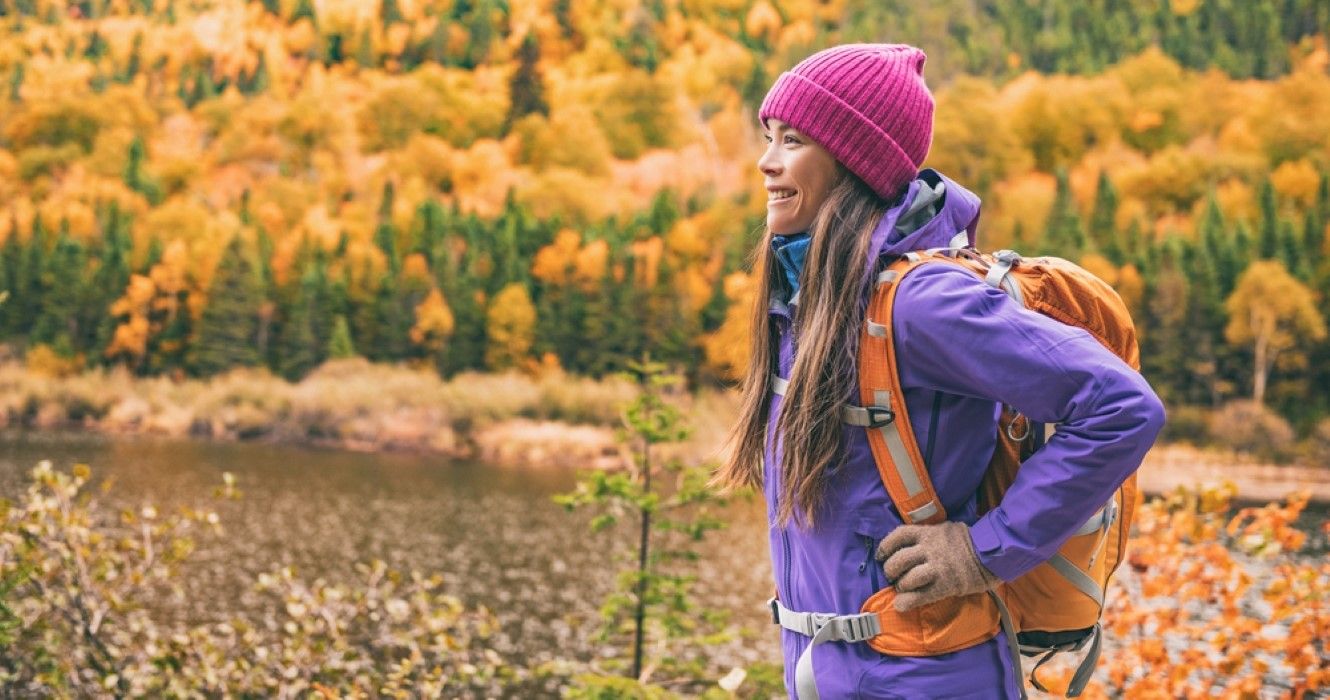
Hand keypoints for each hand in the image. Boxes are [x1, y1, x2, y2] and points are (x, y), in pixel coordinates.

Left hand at [875, 521, 1000, 611]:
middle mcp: (929, 548)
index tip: (881, 555)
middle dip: (890, 570)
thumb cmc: (968, 542)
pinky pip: (920, 596)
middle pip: (899, 560)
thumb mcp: (945, 529)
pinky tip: (901, 605)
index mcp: (928, 532)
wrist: (991, 554)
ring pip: (907, 579)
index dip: (885, 546)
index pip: (898, 536)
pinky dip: (907, 602)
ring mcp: (937, 567)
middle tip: (893, 576)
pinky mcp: (945, 585)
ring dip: (901, 587)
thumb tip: (910, 544)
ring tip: (903, 590)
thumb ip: (927, 535)